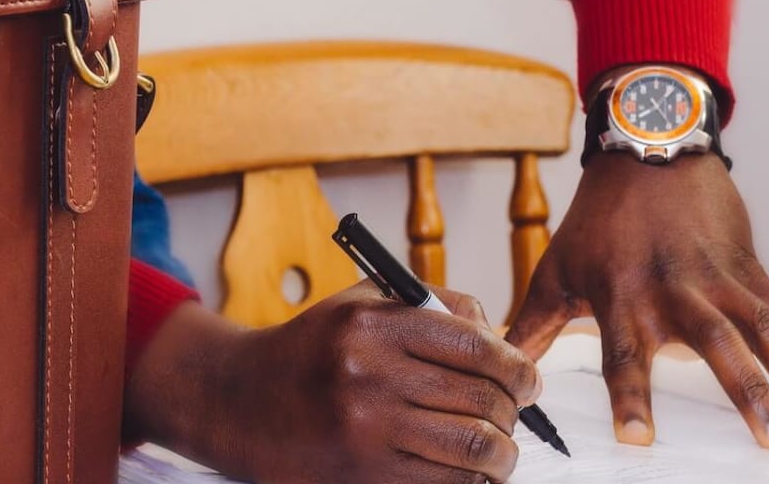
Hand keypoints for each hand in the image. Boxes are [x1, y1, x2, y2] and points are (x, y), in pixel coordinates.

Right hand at [126, 282, 540, 482]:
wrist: (239, 401)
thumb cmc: (312, 348)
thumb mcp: (363, 303)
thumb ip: (434, 304)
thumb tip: (500, 339)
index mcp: (373, 324)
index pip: (476, 347)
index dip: (518, 367)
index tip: (529, 379)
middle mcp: (369, 375)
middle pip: (481, 399)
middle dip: (514, 410)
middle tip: (517, 413)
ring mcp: (366, 430)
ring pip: (472, 447)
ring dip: (502, 453)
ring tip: (502, 450)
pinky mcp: (363, 474)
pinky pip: (443, 482)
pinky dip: (470, 479)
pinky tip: (470, 470)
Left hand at [506, 152, 768, 447]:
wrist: (650, 149)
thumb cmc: (599, 217)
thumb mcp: (556, 268)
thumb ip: (530, 326)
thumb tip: (498, 367)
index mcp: (624, 295)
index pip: (624, 355)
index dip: (631, 396)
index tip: (639, 439)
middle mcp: (678, 289)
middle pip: (717, 346)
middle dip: (749, 394)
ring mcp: (723, 278)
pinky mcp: (752, 269)